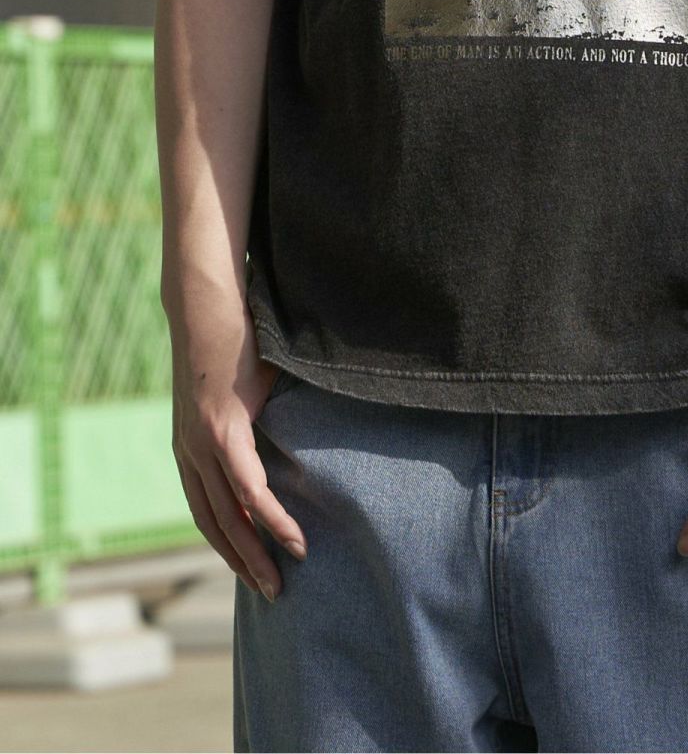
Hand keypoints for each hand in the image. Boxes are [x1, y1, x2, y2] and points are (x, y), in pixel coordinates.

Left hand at [169, 310, 307, 600]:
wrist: (207, 298)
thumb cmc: (233, 333)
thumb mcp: (246, 386)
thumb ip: (258, 414)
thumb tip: (293, 427)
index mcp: (192, 444)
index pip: (208, 508)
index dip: (230, 543)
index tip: (257, 568)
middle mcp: (189, 450)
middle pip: (213, 523)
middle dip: (242, 563)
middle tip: (271, 592)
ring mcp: (202, 442)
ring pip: (228, 515)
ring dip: (255, 553)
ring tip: (282, 580)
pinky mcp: (221, 428)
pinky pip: (247, 486)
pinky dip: (269, 516)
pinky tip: (291, 537)